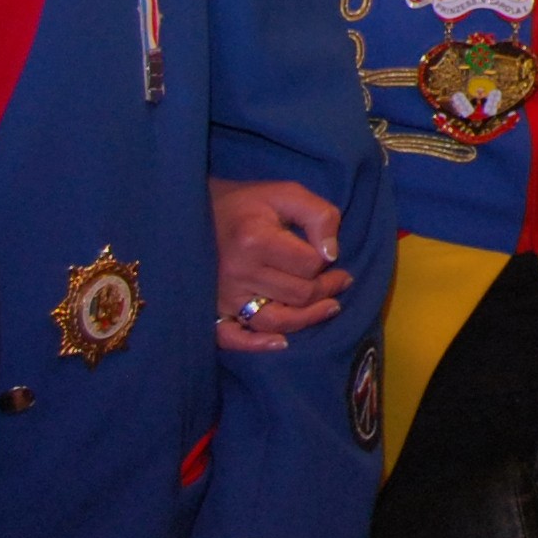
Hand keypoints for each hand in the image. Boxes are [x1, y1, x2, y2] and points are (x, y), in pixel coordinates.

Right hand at [210, 179, 347, 354]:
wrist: (197, 213)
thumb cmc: (247, 203)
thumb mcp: (288, 193)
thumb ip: (319, 215)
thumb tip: (332, 254)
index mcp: (255, 240)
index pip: (309, 265)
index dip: (325, 260)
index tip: (327, 252)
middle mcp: (238, 272)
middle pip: (297, 295)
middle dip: (325, 288)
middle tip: (340, 280)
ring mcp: (223, 296)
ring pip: (276, 320)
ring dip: (308, 317)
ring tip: (330, 307)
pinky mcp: (212, 310)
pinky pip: (232, 338)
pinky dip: (256, 345)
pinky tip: (280, 342)